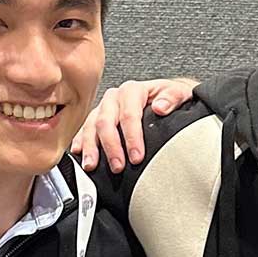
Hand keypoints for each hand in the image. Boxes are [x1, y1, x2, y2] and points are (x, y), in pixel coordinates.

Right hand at [71, 78, 197, 171]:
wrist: (163, 96)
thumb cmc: (169, 97)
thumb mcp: (178, 93)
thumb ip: (172, 98)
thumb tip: (160, 107)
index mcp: (132, 90)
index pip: (129, 115)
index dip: (132, 137)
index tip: (137, 157)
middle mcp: (114, 97)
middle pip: (106, 122)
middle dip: (111, 146)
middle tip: (118, 166)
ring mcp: (103, 108)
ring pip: (91, 126)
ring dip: (91, 147)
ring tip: (92, 165)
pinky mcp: (96, 118)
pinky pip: (84, 129)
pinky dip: (80, 142)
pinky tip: (79, 153)